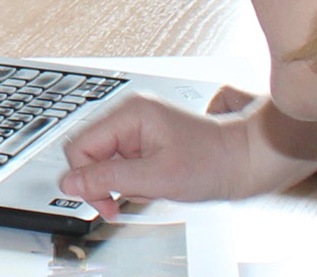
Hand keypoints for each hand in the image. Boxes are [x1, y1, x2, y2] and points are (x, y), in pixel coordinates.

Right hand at [55, 89, 316, 218]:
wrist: (246, 160)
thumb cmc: (214, 162)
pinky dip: (135, 180)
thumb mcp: (157, 178)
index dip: (86, 179)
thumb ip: (109, 179)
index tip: (105, 203)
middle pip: (90, 153)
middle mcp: (130, 114)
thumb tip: (69, 182)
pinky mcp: (147, 139)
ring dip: (124, 183)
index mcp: (130, 114)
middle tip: (124, 203)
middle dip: (106, 182)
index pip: (80, 146)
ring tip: (152, 187)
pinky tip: (156, 182)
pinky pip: (124, 164)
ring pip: (106, 162)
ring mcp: (138, 126)